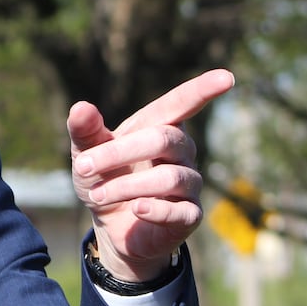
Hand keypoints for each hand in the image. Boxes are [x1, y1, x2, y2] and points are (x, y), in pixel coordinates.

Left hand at [67, 69, 234, 281]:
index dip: (202, 90)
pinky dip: (156, 210)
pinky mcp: (190, 216)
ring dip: (126, 186)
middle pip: (163, 139)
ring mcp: (189, 184)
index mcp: (159, 128)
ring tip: (97, 196)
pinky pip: (180, 211)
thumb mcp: (87, 155)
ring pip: (169, 177)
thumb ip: (85, 132)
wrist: (112, 228)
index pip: (182, 104)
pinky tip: (137, 209)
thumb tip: (80, 107)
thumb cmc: (105, 180)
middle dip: (119, 152)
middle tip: (84, 166)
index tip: (226, 77)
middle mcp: (181, 152)